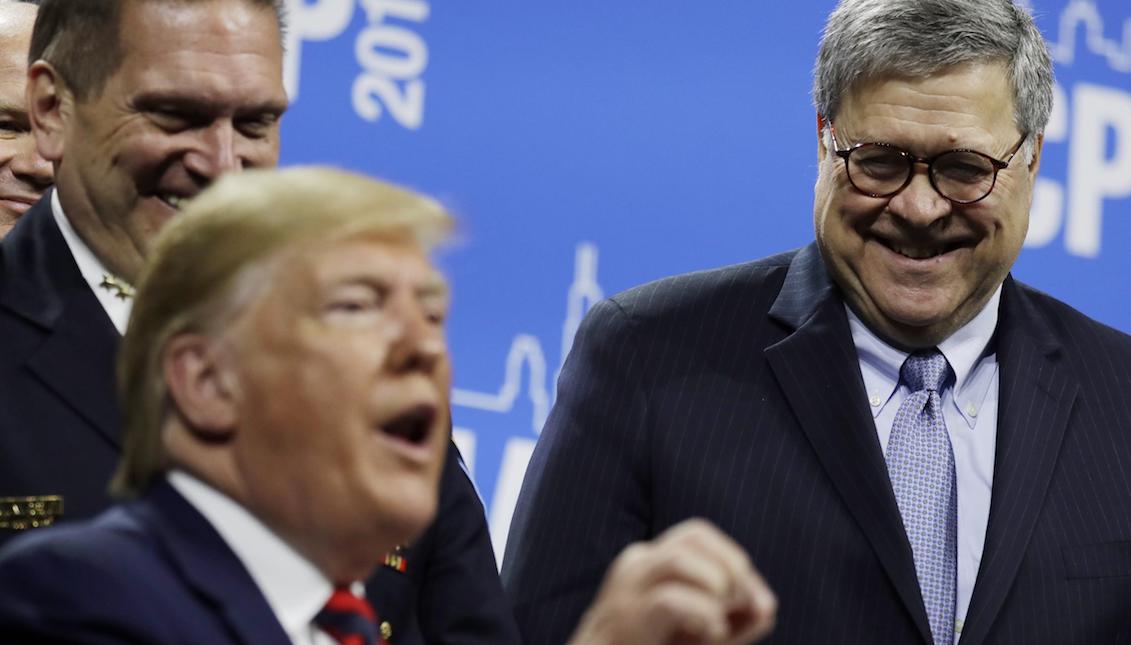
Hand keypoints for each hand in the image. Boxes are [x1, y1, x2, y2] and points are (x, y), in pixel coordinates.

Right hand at [567, 518, 776, 644]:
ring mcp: (626, 589)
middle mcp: (636, 565)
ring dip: (717, 587)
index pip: (699, 537)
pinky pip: (670, 600)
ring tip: (723, 620)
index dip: (733, 560)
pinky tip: (713, 634)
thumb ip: (737, 620)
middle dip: (732, 566)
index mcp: (650, 562)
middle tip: (743, 605)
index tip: (753, 602)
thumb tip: (765, 605)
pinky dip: (703, 615)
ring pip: (680, 559)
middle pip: (694, 535)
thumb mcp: (703, 635)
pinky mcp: (626, 619)